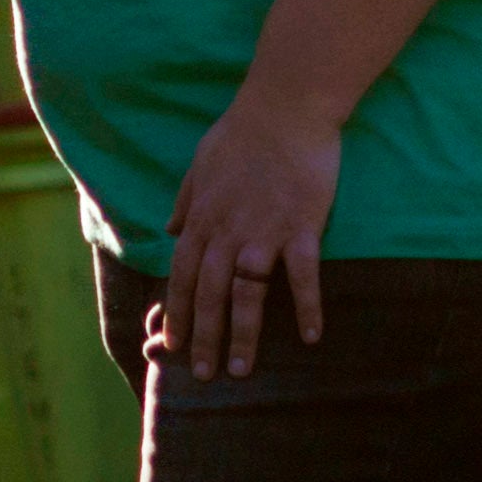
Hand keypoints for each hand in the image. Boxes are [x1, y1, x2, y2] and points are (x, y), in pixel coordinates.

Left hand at [159, 88, 343, 379]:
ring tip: (241, 370)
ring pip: (246, 294)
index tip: (172, 345)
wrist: (286, 105)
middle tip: (203, 375)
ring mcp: (263, 232)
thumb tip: (169, 230)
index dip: (175, 313)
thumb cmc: (242, 131)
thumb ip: (184, 202)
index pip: (181, 277)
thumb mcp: (200, 165)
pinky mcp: (301, 226)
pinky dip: (306, 306)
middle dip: (203, 338)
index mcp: (201, 220)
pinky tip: (311, 336)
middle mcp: (226, 232)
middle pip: (208, 295)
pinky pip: (302, 275)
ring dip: (243, 335)